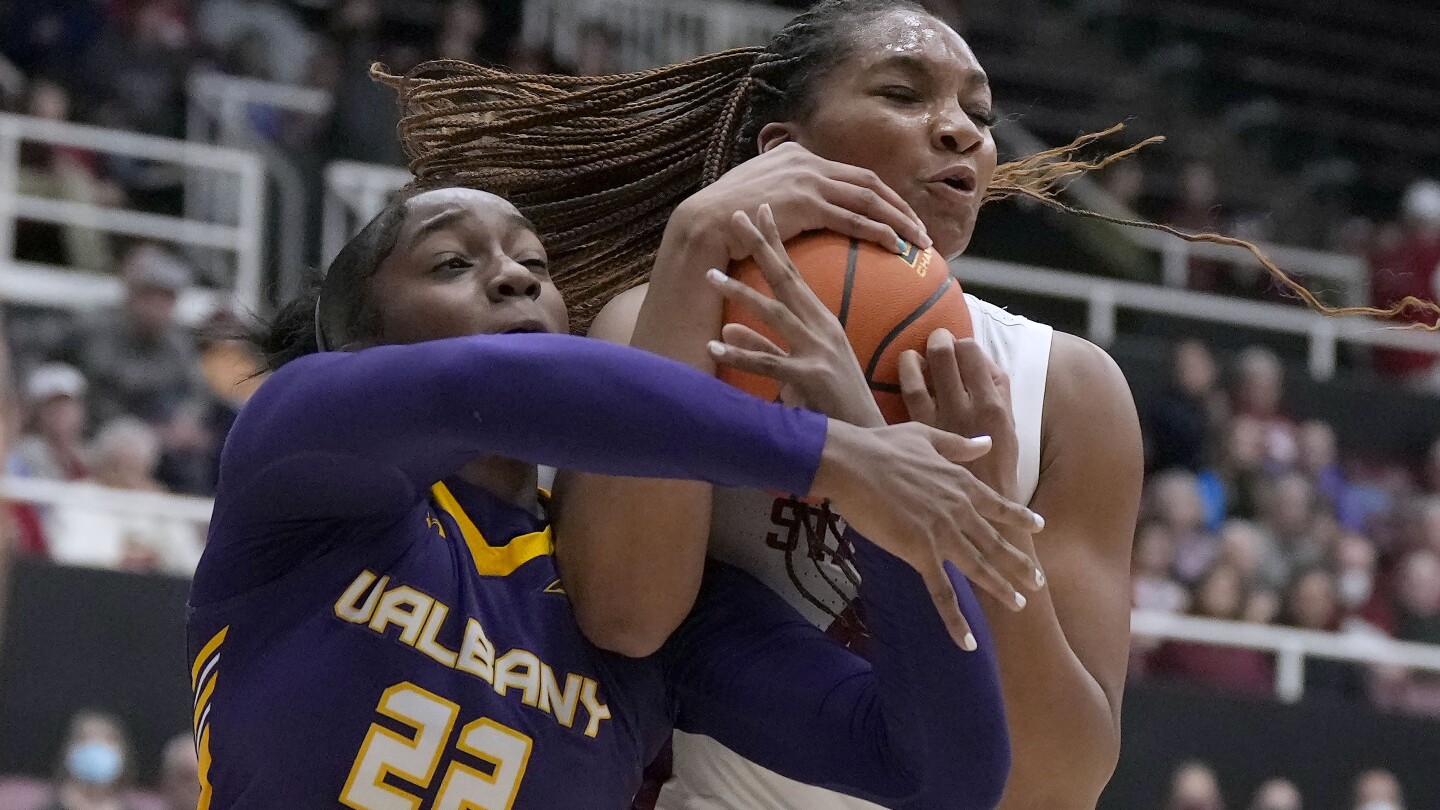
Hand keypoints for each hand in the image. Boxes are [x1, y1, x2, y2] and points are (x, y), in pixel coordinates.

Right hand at [672, 142, 930, 259]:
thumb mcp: (756, 200)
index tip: (897, 214)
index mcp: (796, 156)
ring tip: (919, 241)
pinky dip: (879, 231)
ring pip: (868, 198)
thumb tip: (794, 217)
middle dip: (899, 205)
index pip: (850, 174)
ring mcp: (807, 179)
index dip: (879, 195)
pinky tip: (896, 246)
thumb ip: (780, 199)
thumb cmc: (724, 222)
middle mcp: (806, 161)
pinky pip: (853, 218)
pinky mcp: (806, 201)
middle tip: (920, 229)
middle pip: (868, 182)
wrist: (703, 224)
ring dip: (899, 220)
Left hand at [705, 205, 884, 427]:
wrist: (866, 439)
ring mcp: (818, 352)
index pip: (795, 273)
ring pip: (775, 314)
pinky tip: (713, 347)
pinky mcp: (811, 379)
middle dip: (760, 246)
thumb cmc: (832, 405)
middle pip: (786, 280)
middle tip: (735, 217)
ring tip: (710, 275)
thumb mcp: (797, 370)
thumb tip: (728, 330)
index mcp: (822, 321)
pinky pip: (769, 364)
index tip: (759, 211)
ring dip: (740, 293)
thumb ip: (763, 348)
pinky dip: (740, 355)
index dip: (776, 242)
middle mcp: (822, 328)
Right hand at [810, 419, 1045, 648]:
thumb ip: (958, 445)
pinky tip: (967, 641)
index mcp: (961, 483)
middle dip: (1018, 564)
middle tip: (1038, 582)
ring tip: (1020, 605)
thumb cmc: (882, 447)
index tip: (1039, 527)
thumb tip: (986, 443)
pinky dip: (955, 619)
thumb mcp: (926, 437)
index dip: (1019, 517)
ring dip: (1001, 588)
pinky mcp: (920, 553)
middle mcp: (960, 511)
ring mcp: (943, 535)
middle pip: (995, 542)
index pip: (998, 505)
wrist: (852, 463)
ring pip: (979, 568)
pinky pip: (942, 593)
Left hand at [900, 331, 1020, 501]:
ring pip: (922, 374)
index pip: (974, 354)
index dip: (964, 344)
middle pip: (948, 356)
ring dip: (916, 357)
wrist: (982, 507)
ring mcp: (941, 419)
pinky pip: (910, 395)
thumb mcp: (1010, 427)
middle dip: (940, 340)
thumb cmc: (998, 466)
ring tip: (915, 354)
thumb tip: (981, 364)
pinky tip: (907, 371)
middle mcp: (967, 407)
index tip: (961, 347)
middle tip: (937, 338)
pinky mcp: (922, 432)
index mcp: (993, 405)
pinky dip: (907, 377)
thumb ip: (998, 393)